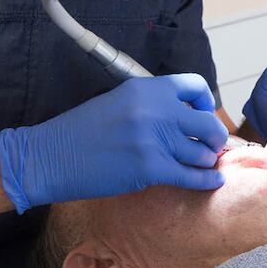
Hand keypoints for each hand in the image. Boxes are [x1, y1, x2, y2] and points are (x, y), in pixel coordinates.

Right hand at [0, 74, 228, 212]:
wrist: (51, 156)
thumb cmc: (81, 131)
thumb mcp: (118, 101)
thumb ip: (151, 104)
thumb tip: (182, 117)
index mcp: (146, 88)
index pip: (194, 86)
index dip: (206, 102)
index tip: (204, 114)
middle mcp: (154, 109)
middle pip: (207, 122)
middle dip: (215, 136)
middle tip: (212, 145)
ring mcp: (153, 139)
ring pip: (202, 151)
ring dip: (206, 160)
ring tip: (204, 164)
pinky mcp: (150, 168)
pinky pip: (190, 176)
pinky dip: (205, 180)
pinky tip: (211, 181)